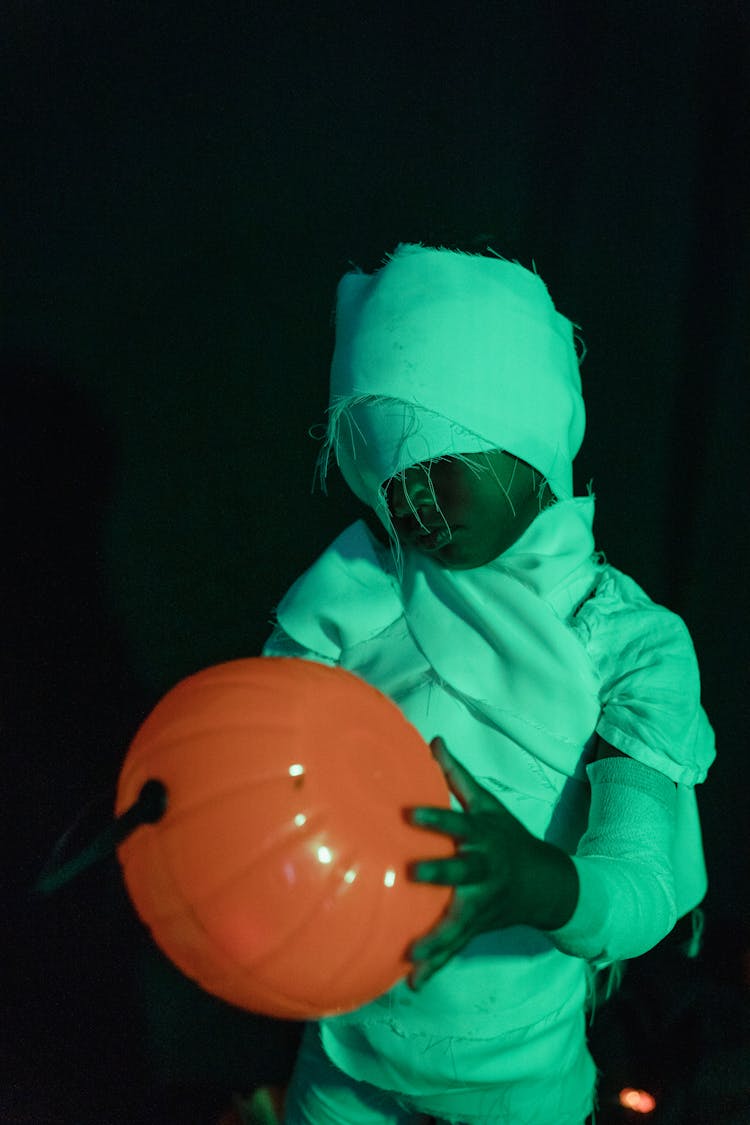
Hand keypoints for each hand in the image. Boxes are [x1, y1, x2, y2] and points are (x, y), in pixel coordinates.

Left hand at [407, 737, 575, 989]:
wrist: (547, 883)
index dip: (436, 820)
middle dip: (439, 874)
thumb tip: (433, 740)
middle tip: (411, 873)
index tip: (410, 814)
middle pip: (462, 872)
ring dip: (437, 936)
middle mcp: (484, 872)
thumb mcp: (488, 805)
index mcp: (484, 839)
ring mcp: (482, 903)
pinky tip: (413, 984)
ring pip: (459, 920)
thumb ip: (457, 776)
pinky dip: (437, 966)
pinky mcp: (477, 926)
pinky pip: (456, 948)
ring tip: (411, 951)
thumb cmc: (508, 837)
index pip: (458, 826)